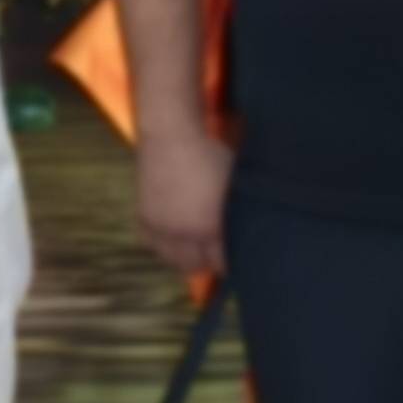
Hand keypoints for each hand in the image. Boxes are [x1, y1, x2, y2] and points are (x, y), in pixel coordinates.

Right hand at [135, 114, 233, 278]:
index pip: (222, 264)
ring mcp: (161, 227)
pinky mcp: (144, 217)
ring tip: (196, 245)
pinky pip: (152, 245)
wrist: (171, 136)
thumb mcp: (236, 185)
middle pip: (195, 266)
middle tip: (219, 251)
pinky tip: (174, 236)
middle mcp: (183, 232)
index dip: (233, 261)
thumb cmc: (211, 155)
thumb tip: (257, 234)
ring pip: (172, 260)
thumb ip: (242, 214)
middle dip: (208, 262)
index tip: (240, 257)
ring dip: (185, 256)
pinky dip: (163, 244)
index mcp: (210, 225)